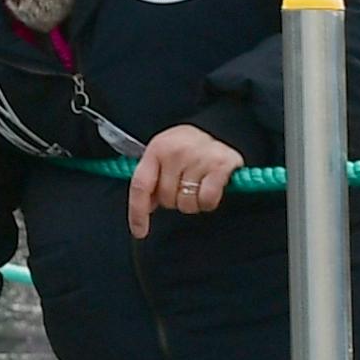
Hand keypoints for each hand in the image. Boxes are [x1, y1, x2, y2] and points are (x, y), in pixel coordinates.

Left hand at [126, 123, 245, 238]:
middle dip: (173, 201)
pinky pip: (208, 200)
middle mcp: (176, 151)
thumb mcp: (163, 156)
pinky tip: (211, 188)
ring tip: (198, 186)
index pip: (140, 186)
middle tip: (184, 187)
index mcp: (157, 149)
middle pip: (166, 199)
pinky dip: (209, 202)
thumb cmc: (185, 148)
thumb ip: (151, 180)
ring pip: (187, 203)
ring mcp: (199, 156)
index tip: (139, 232)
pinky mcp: (222, 164)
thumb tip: (147, 208)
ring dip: (192, 203)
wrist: (219, 127)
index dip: (138, 212)